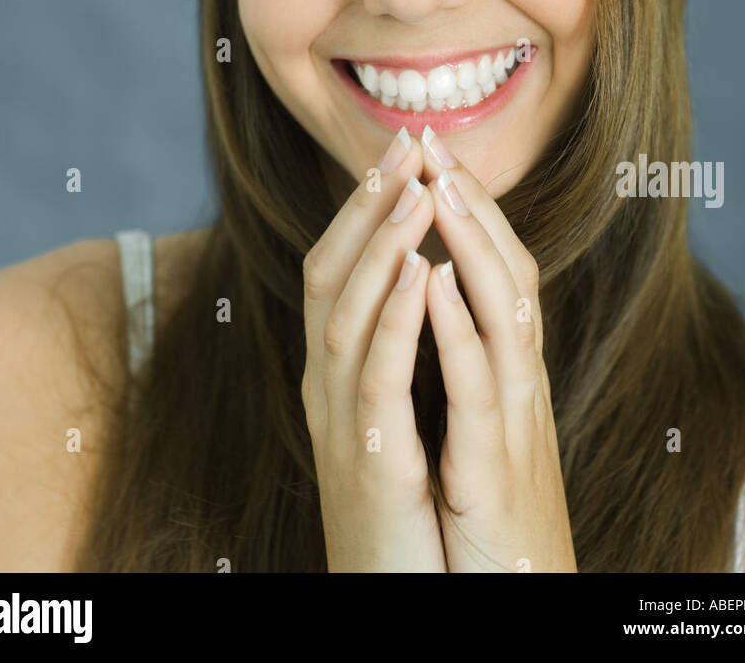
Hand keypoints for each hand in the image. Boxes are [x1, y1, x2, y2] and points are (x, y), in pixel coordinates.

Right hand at [301, 128, 447, 571]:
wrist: (406, 603)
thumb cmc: (412, 517)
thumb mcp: (397, 423)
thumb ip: (396, 357)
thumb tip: (416, 281)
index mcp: (338, 375)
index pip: (338, 270)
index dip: (364, 207)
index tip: (403, 150)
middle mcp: (327, 389)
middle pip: (328, 274)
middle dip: (364, 204)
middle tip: (403, 142)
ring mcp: (340, 425)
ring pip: (343, 314)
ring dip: (380, 244)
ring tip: (416, 186)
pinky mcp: (369, 463)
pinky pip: (376, 378)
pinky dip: (394, 317)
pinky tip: (417, 270)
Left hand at [417, 130, 576, 572]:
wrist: (507, 607)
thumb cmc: (483, 530)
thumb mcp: (470, 438)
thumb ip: (460, 373)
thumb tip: (430, 303)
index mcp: (506, 379)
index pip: (494, 273)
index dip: (467, 210)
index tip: (427, 152)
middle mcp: (518, 390)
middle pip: (509, 275)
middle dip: (471, 203)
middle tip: (432, 140)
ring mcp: (514, 428)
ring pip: (506, 316)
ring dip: (472, 244)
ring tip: (439, 183)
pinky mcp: (497, 475)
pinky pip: (479, 390)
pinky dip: (459, 329)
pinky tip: (435, 280)